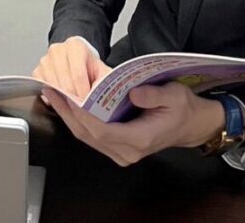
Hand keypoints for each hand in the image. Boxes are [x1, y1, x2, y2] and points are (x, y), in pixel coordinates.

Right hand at [31, 36, 111, 100]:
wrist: (78, 60)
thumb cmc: (89, 67)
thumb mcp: (103, 71)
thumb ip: (103, 81)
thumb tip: (97, 96)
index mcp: (75, 46)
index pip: (78, 74)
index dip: (83, 92)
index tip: (87, 104)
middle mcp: (58, 50)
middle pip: (64, 81)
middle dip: (73, 98)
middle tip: (80, 110)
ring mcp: (45, 60)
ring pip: (52, 86)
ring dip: (62, 99)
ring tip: (72, 106)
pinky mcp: (37, 71)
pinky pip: (42, 88)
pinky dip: (50, 97)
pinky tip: (60, 100)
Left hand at [43, 82, 224, 165]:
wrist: (190, 125)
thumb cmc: (183, 109)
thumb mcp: (175, 95)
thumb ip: (154, 95)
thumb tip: (132, 92)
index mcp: (140, 139)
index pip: (102, 131)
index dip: (83, 115)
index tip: (69, 97)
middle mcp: (128, 151)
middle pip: (89, 135)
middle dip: (68, 113)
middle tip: (54, 91)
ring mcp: (121, 153)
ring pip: (87, 137)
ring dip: (69, 117)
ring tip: (55, 95)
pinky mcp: (117, 148)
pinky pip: (92, 136)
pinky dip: (78, 121)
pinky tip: (69, 105)